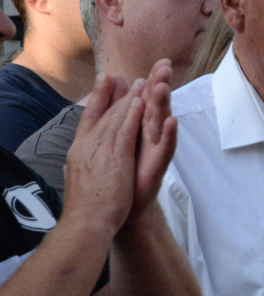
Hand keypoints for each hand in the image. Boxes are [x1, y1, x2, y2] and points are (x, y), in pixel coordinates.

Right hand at [64, 73, 144, 234]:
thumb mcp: (85, 174)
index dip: (100, 96)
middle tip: (134, 71)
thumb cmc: (88, 203)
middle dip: (122, 92)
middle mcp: (90, 145)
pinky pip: (127, 134)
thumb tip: (84, 150)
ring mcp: (102, 152)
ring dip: (134, 99)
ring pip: (120, 119)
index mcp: (82, 148)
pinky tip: (149, 106)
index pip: (92, 117)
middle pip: (108, 113)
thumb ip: (88, 157)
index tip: (107, 77)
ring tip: (145, 81)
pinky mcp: (116, 160)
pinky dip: (136, 118)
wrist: (85, 224)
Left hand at [130, 59, 177, 217]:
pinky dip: (169, 134)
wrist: (123, 202)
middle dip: (160, 85)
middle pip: (156, 104)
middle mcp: (151, 132)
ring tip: (163, 87)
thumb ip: (120, 106)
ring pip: (161, 121)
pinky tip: (172, 121)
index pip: (147, 97)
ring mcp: (156, 147)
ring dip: (163, 103)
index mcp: (140, 123)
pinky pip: (165, 146)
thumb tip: (121, 78)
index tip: (161, 61)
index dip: (153, 80)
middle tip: (165, 68)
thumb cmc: (123, 167)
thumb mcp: (117, 132)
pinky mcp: (158, 163)